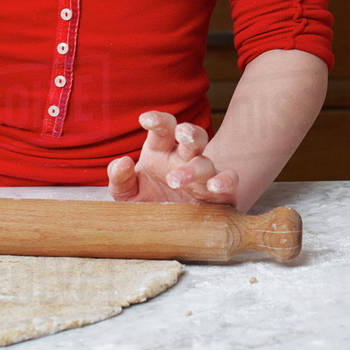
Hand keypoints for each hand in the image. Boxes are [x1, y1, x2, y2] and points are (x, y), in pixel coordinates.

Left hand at [107, 111, 237, 204]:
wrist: (168, 230)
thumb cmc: (147, 202)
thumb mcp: (127, 193)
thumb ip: (120, 178)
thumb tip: (122, 163)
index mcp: (161, 151)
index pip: (164, 128)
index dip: (157, 120)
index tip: (145, 120)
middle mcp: (184, 159)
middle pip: (192, 136)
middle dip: (189, 132)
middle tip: (181, 135)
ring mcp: (203, 174)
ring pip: (206, 161)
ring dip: (195, 167)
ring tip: (176, 179)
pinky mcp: (220, 193)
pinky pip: (229, 180)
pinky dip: (226, 180)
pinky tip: (215, 186)